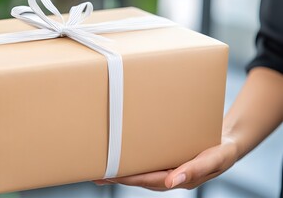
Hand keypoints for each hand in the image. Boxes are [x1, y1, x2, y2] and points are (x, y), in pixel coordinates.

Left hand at [93, 137, 238, 190]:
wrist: (228, 144)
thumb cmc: (222, 152)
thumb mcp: (214, 160)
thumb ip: (195, 169)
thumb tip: (172, 181)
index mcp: (179, 179)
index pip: (148, 180)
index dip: (129, 179)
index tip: (111, 177)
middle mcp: (170, 177)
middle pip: (140, 179)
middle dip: (119, 177)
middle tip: (97, 173)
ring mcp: (168, 170)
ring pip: (141, 173)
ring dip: (123, 172)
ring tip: (103, 169)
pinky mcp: (167, 162)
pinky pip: (147, 164)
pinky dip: (133, 163)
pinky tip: (123, 160)